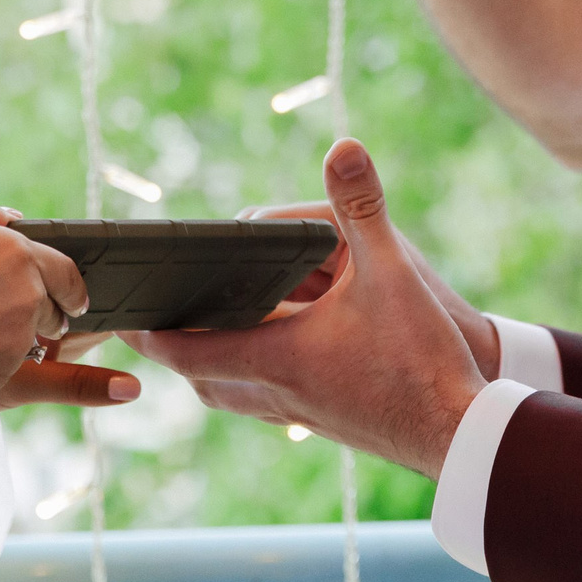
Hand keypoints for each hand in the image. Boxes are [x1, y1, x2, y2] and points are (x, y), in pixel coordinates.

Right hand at [0, 201, 129, 453]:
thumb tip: (13, 218)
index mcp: (9, 249)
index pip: (57, 261)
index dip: (60, 275)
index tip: (64, 286)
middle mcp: (25, 291)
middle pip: (55, 299)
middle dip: (42, 305)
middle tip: (2, 312)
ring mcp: (20, 338)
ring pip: (46, 336)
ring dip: (34, 336)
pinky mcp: (8, 378)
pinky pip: (56, 379)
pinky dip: (82, 380)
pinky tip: (126, 388)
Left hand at [125, 140, 483, 476]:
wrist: (463, 436)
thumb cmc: (424, 359)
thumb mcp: (394, 270)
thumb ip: (363, 207)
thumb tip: (343, 145)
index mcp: (275, 358)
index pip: (185, 348)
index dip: (147, 331)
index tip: (118, 314)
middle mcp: (276, 394)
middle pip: (200, 376)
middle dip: (174, 347)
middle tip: (151, 318)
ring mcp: (301, 416)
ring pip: (232, 395)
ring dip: (213, 364)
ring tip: (207, 330)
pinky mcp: (326, 424)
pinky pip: (266, 402)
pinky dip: (251, 376)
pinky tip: (275, 351)